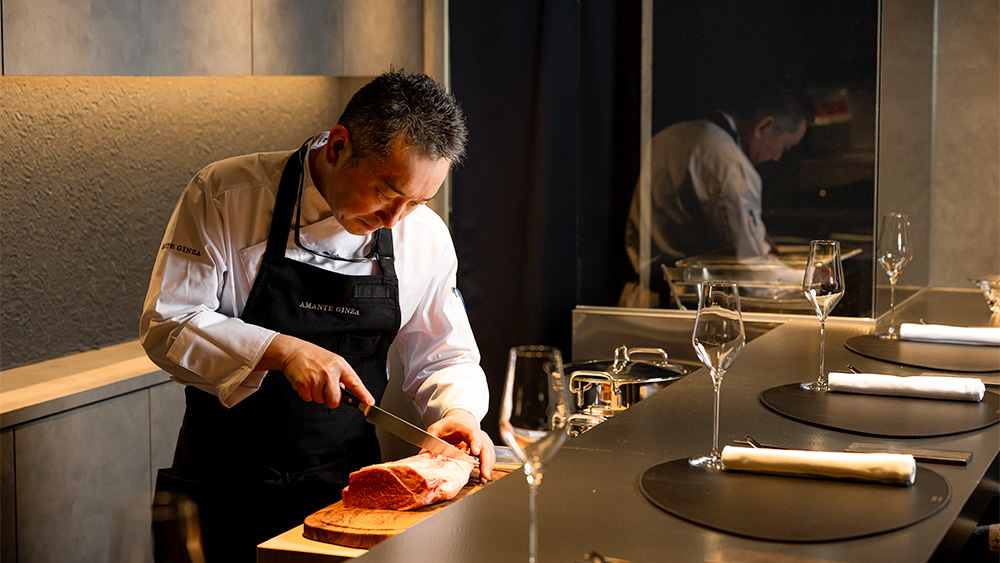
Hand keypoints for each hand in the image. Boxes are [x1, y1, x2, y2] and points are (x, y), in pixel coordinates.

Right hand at [258, 334, 374, 407]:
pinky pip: (308, 399)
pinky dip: (306, 394)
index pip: (355, 382)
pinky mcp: (303, 383)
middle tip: (325, 390)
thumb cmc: (315, 357)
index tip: (369, 403)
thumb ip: (342, 376)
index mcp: (340, 365)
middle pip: (335, 400)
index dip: (363, 394)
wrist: (294, 351)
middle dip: (331, 400)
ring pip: (320, 400)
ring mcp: (316, 377)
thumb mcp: (334, 361)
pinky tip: (306, 382)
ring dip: (316, 395)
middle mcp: (329, 371)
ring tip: (313, 380)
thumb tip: (348, 394)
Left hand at [427, 408, 495, 482]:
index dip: (476, 442)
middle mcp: (477, 433)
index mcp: (464, 427)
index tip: (476, 452)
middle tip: (484, 474)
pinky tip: (484, 476)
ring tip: (484, 478)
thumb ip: (430, 440)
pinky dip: (489, 466)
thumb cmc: (449, 425)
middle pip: (485, 445)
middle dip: (486, 460)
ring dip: (489, 465)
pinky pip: (490, 455)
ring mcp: (482, 440)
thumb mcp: (435, 429)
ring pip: (490, 451)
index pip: (472, 433)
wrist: (460, 419)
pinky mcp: (485, 447)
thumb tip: (423, 455)